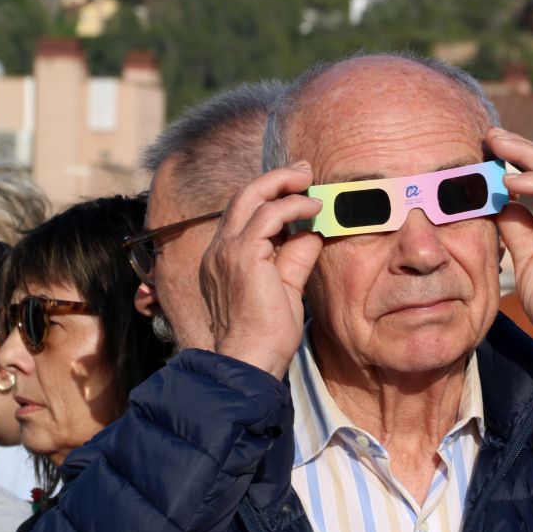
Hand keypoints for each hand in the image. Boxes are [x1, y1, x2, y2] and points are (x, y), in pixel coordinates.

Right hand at [201, 162, 323, 378]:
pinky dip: (293, 206)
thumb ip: (296, 256)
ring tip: (309, 179)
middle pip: (243, 196)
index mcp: (223, 258)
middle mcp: (219, 250)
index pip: (243, 214)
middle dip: (274, 178)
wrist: (251, 361)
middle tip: (303, 170)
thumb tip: (313, 230)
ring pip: (251, 197)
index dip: (270, 196)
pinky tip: (313, 208)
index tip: (296, 189)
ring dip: (283, 183)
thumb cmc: (266, 335)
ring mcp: (226, 251)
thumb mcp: (286, 286)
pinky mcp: (242, 256)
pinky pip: (268, 216)